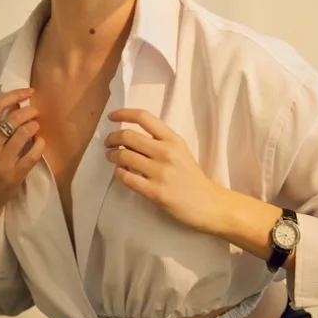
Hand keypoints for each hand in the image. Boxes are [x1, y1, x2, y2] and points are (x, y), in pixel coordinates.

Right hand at [0, 87, 44, 236]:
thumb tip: (17, 101)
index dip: (15, 95)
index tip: (29, 91)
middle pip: (14, 119)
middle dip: (30, 111)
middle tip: (35, 112)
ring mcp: (1, 162)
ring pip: (25, 133)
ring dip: (35, 125)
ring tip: (36, 126)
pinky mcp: (15, 175)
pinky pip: (34, 153)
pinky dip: (40, 143)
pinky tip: (40, 141)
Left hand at [104, 108, 222, 233]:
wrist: (208, 204)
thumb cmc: (191, 176)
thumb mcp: (180, 151)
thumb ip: (159, 141)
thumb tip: (128, 137)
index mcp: (173, 139)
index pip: (143, 117)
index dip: (123, 113)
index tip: (112, 117)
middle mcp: (166, 152)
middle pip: (128, 136)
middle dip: (112, 138)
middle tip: (108, 143)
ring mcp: (160, 172)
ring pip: (123, 156)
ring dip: (112, 155)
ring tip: (112, 157)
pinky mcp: (154, 192)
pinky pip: (126, 177)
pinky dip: (118, 172)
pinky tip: (120, 172)